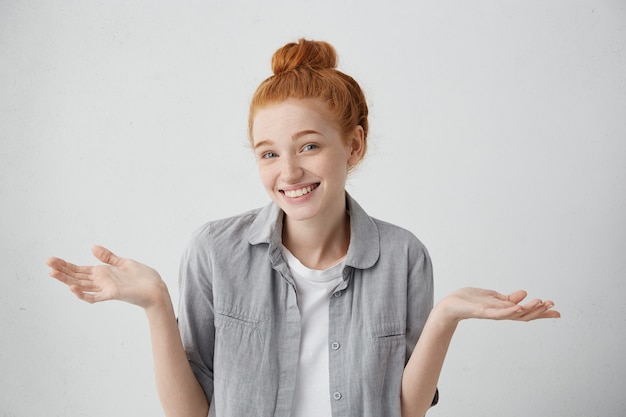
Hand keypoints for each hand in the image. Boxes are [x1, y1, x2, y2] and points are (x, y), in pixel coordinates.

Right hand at [46, 245, 165, 308]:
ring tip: (52, 273)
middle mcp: (101, 281)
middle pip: (77, 276)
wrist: (157, 288)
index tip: (52, 260)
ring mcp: (105, 288)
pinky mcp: (112, 294)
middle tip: (47, 263)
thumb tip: (92, 247)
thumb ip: (108, 257)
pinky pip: (94, 297)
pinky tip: (72, 287)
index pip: (80, 269)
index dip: (66, 265)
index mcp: (103, 273)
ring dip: (67, 280)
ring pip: (81, 286)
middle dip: (62, 270)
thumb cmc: (144, 278)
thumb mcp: (124, 262)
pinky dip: (83, 294)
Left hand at [436, 287, 560, 323]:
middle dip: (540, 311)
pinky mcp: (482, 312)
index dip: (541, 312)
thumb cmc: (470, 301)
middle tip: (553, 307)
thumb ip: (508, 298)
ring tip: (541, 303)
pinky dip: (509, 311)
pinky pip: (498, 313)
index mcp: (504, 309)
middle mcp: (501, 313)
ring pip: (514, 314)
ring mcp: (492, 314)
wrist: (451, 305)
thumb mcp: (493, 297)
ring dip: (528, 309)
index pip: (526, 312)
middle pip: (525, 315)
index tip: (557, 311)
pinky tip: (519, 307)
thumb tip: (524, 294)